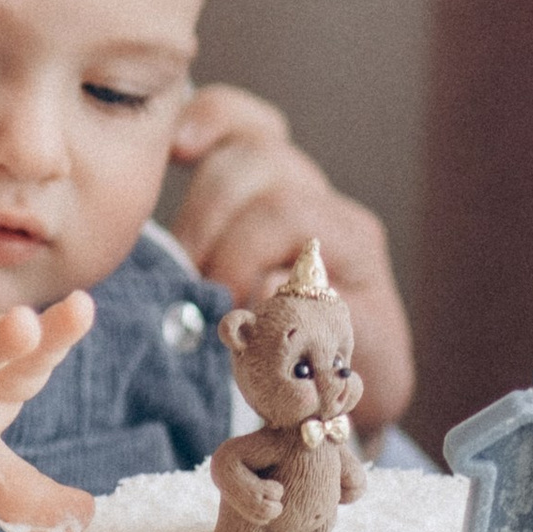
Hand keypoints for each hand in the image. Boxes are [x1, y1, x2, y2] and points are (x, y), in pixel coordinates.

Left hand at [172, 86, 415, 432]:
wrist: (330, 414)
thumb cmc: (253, 342)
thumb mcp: (208, 286)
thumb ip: (188, 251)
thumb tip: (159, 243)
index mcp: (273, 188)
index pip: (247, 123)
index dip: (212, 117)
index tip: (177, 148)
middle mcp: (317, 203)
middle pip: (256, 159)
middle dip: (205, 214)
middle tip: (189, 274)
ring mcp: (349, 246)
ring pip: (283, 206)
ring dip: (236, 255)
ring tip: (224, 304)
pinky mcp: (373, 298)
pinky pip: (316, 276)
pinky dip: (278, 292)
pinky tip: (262, 313)